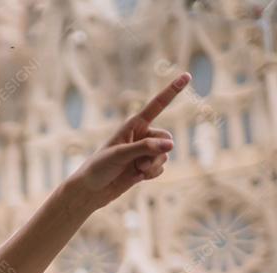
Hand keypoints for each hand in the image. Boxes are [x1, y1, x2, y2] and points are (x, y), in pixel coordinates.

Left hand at [70, 72, 189, 209]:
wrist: (91, 191)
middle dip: (156, 152)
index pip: (157, 105)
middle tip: (138, 164)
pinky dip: (151, 174)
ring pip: (165, 155)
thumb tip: (170, 145)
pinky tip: (136, 178)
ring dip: (152, 166)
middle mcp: (141, 136)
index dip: (172, 91)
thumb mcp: (119, 155)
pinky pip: (160, 168)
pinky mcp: (145, 167)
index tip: (187, 75)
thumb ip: (145, 148)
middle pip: (166, 138)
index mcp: (133, 125)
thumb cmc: (99, 168)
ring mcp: (144, 152)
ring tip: (134, 171)